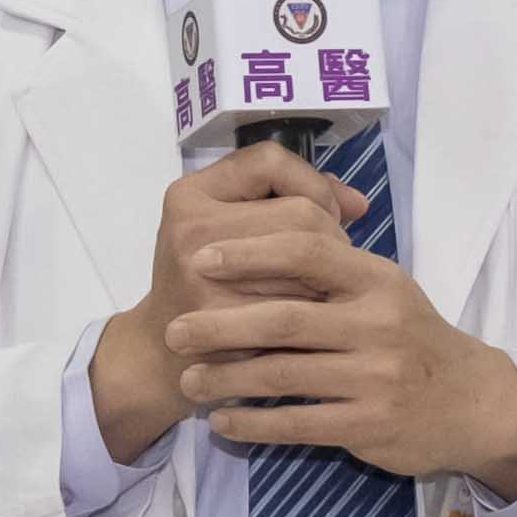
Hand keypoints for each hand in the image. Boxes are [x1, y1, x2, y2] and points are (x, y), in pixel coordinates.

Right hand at [91, 140, 351, 463]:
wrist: (159, 355)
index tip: (326, 212)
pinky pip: (300, 304)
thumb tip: (357, 202)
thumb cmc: (203, 285)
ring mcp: (203, 275)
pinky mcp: (223, 320)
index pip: (270, 161)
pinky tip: (310, 323)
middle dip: (332, 236)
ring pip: (309, 259)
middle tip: (328, 265)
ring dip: (329, 278)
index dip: (312, 182)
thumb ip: (285, 199)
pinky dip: (316, 313)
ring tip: (319, 293)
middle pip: (300, 211)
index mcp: (189, 195)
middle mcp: (191, 229)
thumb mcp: (225, 228)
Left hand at [168, 170, 516, 496]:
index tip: (200, 257)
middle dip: (220, 325)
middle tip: (175, 330)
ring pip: (283, 374)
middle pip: (284, 318)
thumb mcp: (384, 289)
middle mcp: (378, 323)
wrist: (472, 403)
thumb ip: (330, 266)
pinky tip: (222, 422)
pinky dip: (252, 423)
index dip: (248, 252)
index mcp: (377, 279)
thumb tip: (255, 231)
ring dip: (226, 379)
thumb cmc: (411, 338)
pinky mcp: (369, 423)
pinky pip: (297, 423)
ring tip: (189, 380)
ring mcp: (376, 376)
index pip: (306, 250)